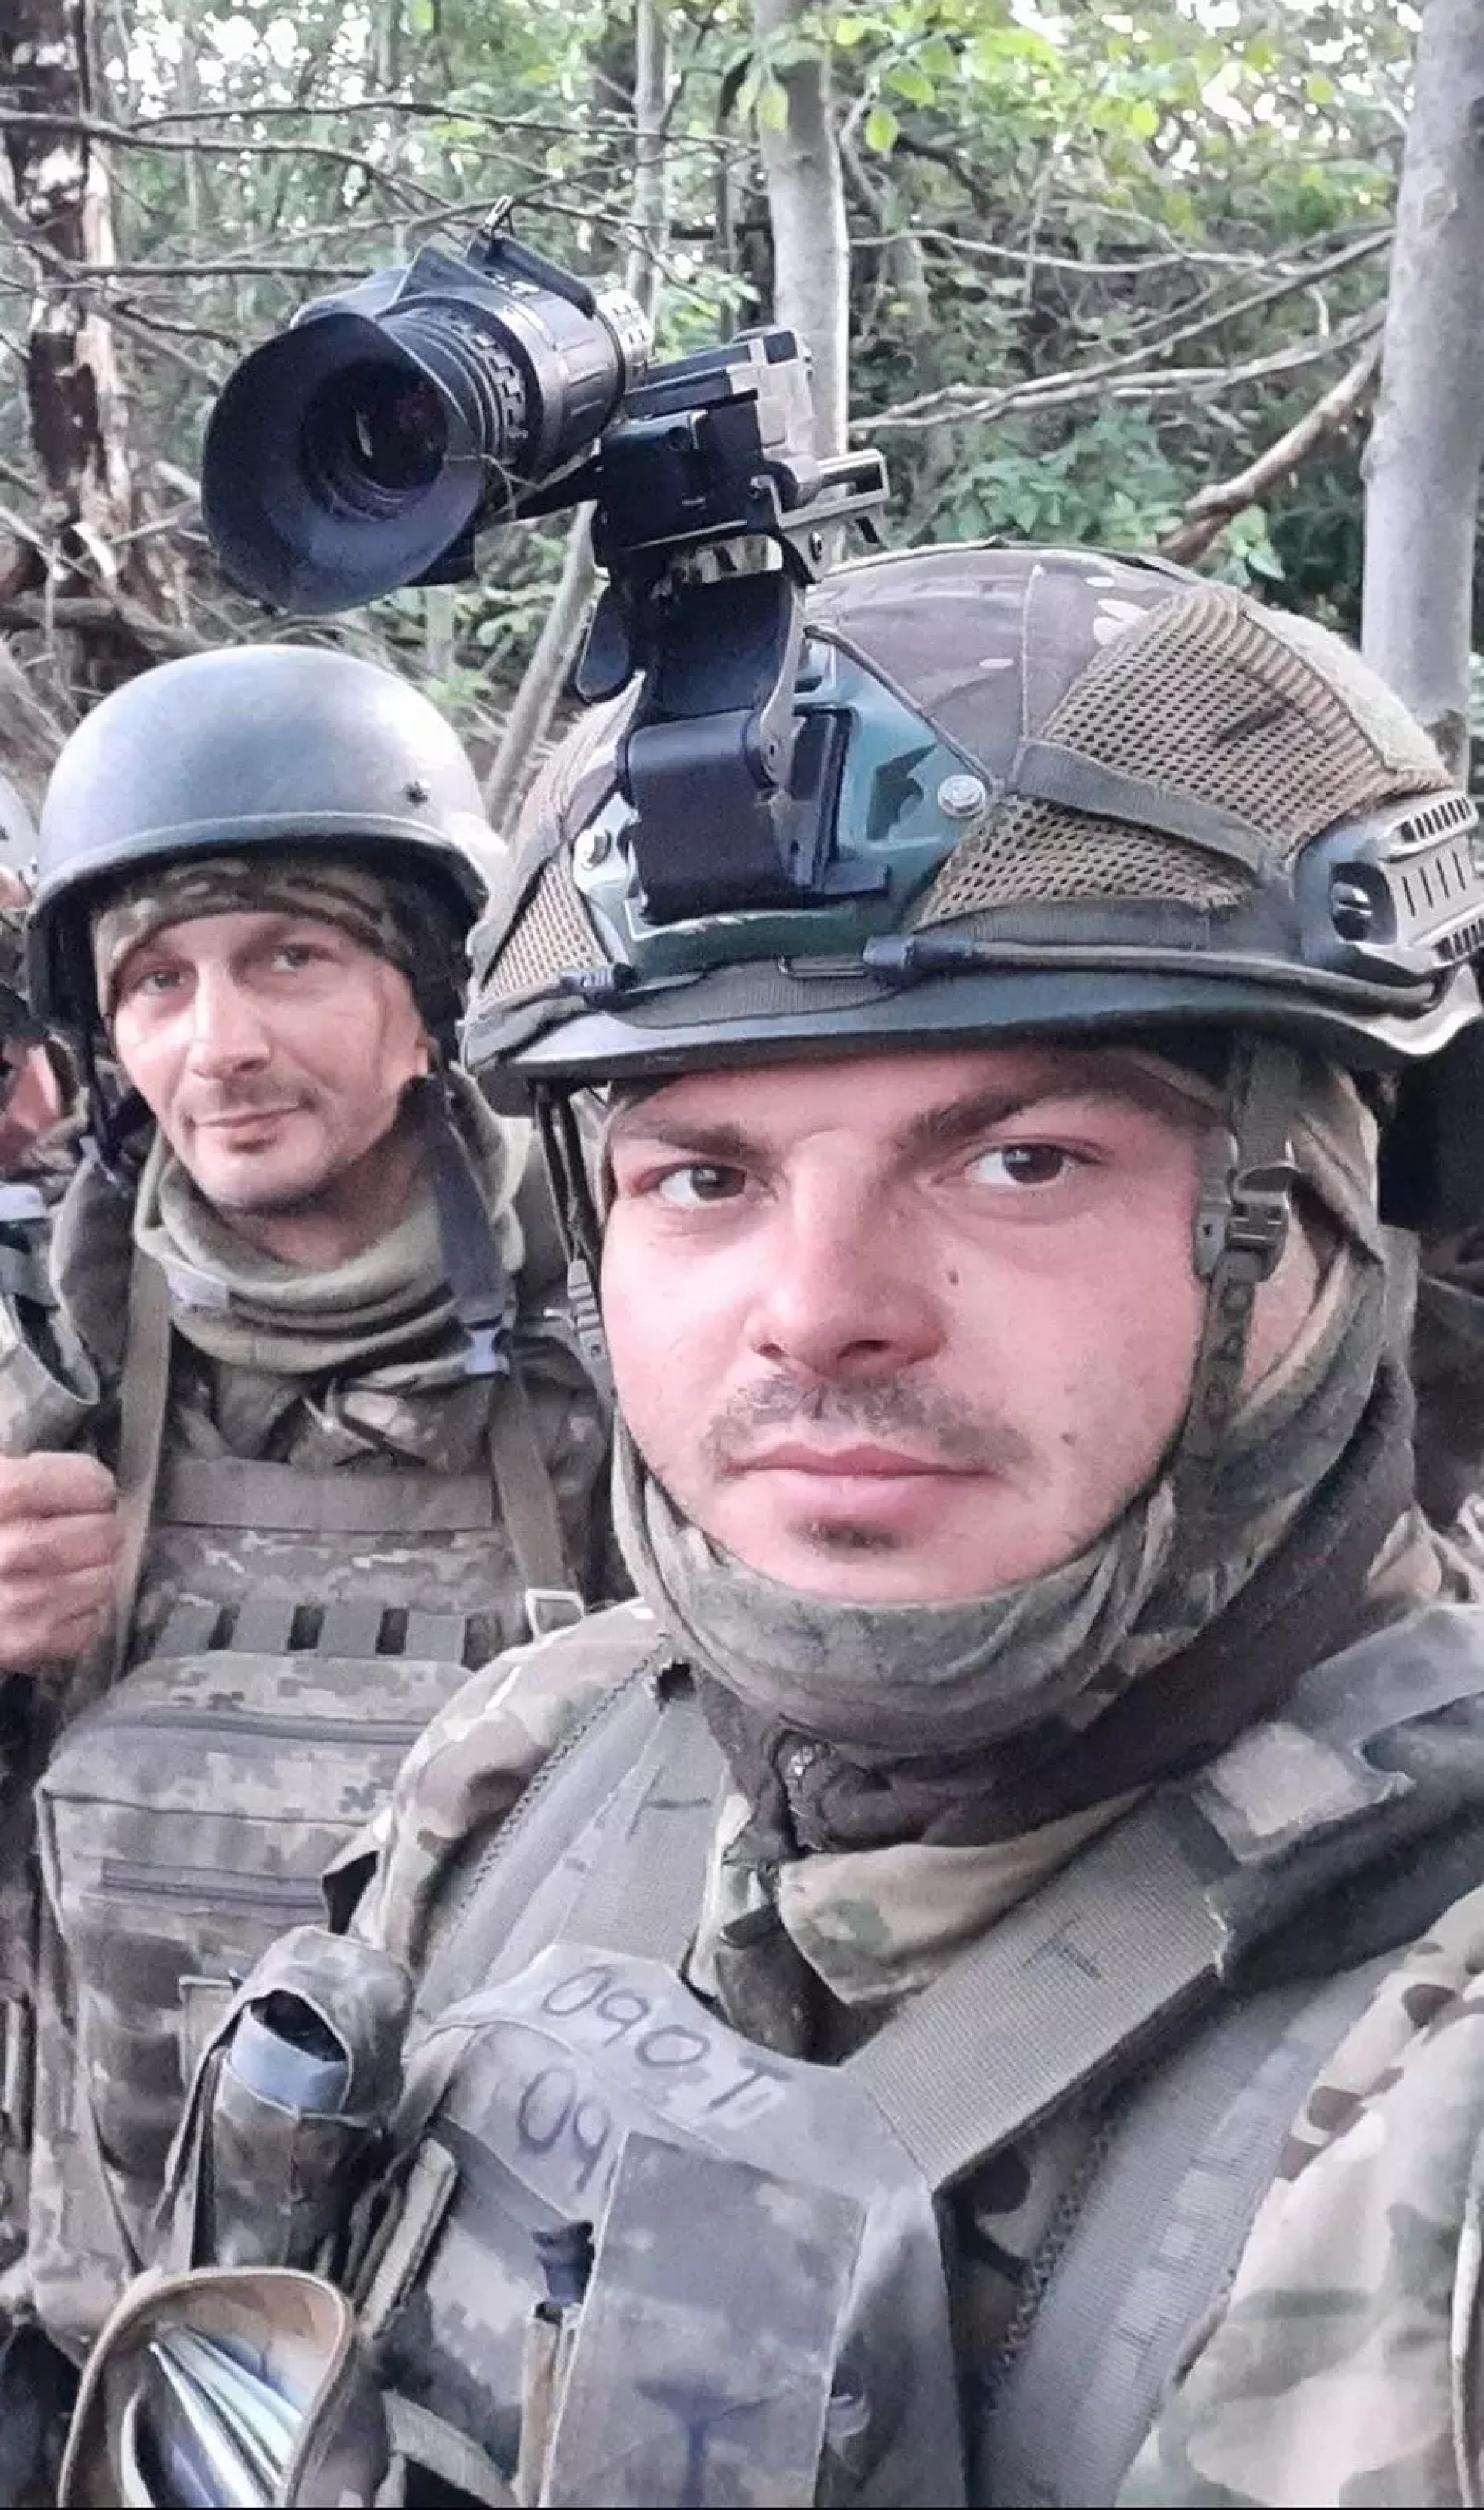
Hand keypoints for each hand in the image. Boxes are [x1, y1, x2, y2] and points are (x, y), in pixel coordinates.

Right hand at [0, 1453, 121, 1668]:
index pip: (85, 1483)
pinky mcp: (19, 1646)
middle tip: (91, 1530)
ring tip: (74, 1566)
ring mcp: (15, 1602)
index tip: (91, 1492)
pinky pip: (84, 1628)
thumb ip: (20, 1476)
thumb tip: (85, 1481)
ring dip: (96, 1572)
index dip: (94, 1486)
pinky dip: (81, 1614)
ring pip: (101, 1581)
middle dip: (102, 1529)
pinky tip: (55, 1601)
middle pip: (101, 1534)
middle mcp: (10, 1549)